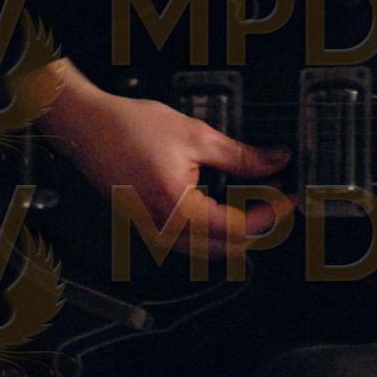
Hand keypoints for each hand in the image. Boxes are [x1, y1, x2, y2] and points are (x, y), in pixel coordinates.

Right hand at [37, 61, 292, 257]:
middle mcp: (165, 230)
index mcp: (178, 210)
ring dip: (238, 230)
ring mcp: (155, 232)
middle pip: (228, 247)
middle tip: (280, 199)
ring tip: (258, 200)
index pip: (239, 227)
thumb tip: (275, 162)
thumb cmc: (129, 128)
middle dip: (260, 226)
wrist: (87, 127)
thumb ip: (241, 155)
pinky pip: (190, 241)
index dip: (271, 214)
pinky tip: (226, 204)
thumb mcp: (196, 135)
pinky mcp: (150, 226)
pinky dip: (215, 228)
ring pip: (209, 249)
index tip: (290, 196)